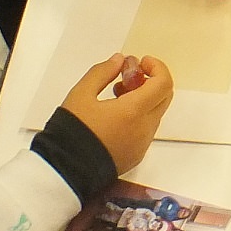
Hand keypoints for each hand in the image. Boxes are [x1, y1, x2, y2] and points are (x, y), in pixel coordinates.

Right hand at [56, 52, 175, 175]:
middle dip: (150, 81)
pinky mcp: (137, 155)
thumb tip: (120, 60)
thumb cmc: (71, 132)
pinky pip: (146, 129)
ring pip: (155, 113)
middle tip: (127, 77)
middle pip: (164, 96)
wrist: (66, 170)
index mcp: (134, 111)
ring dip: (143, 99)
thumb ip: (103, 72)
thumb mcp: (81, 94)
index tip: (141, 62)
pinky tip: (115, 116)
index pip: (164, 83)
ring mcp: (142, 144)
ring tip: (115, 96)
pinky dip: (139, 116)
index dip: (157, 67)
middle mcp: (144, 128)